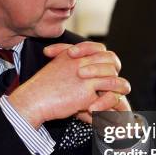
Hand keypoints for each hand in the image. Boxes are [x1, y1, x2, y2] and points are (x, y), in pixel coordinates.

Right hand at [8, 42, 129, 127]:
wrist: (33, 99)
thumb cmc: (41, 86)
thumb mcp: (56, 66)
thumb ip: (69, 63)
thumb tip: (79, 65)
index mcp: (75, 54)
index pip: (99, 49)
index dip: (104, 57)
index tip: (104, 67)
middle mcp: (82, 62)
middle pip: (111, 60)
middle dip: (115, 70)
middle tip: (116, 80)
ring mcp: (86, 77)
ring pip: (114, 78)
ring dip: (120, 86)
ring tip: (122, 92)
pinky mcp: (87, 93)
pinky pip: (108, 96)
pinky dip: (111, 102)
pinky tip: (112, 105)